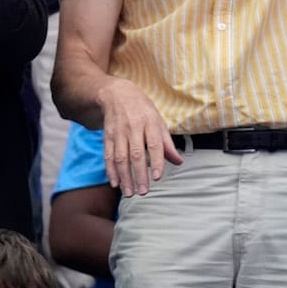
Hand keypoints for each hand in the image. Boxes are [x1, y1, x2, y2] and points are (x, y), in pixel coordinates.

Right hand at [99, 77, 181, 195]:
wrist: (117, 94)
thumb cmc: (142, 110)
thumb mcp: (158, 121)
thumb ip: (167, 143)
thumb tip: (179, 162)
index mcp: (150, 122)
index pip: (154, 144)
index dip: (157, 161)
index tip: (158, 177)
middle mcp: (133, 127)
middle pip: (136, 154)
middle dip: (139, 174)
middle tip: (144, 192)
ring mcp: (119, 132)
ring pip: (121, 157)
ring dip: (124, 177)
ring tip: (130, 193)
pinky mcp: (107, 136)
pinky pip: (108, 155)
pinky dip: (110, 170)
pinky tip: (115, 183)